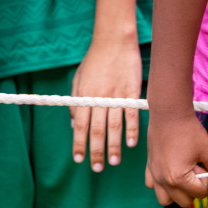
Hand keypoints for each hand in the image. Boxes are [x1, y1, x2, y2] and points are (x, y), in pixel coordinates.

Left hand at [72, 36, 143, 171]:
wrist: (114, 40)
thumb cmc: (94, 59)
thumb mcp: (78, 79)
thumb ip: (76, 102)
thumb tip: (75, 125)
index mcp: (84, 96)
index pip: (80, 126)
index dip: (79, 144)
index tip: (79, 159)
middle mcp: (99, 98)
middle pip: (97, 130)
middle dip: (96, 151)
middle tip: (97, 168)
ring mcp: (116, 95)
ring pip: (114, 126)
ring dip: (114, 146)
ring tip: (114, 161)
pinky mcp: (131, 91)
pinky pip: (131, 113)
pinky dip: (131, 130)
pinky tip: (131, 143)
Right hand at [145, 110, 207, 207]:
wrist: (169, 114)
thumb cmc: (189, 130)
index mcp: (179, 179)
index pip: (199, 193)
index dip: (206, 181)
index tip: (205, 167)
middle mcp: (164, 181)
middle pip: (184, 201)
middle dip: (193, 190)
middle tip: (195, 171)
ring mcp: (154, 176)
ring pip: (166, 199)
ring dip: (177, 192)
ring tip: (182, 174)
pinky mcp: (148, 168)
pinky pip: (153, 186)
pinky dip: (162, 184)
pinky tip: (170, 169)